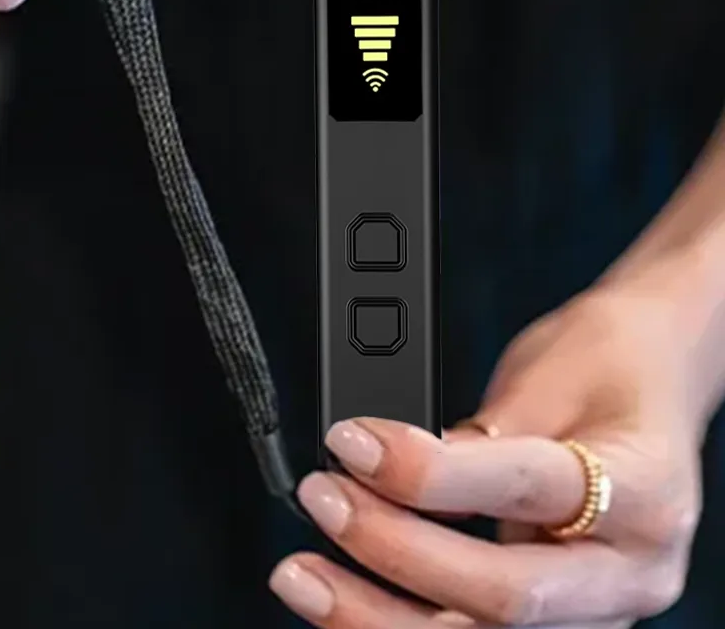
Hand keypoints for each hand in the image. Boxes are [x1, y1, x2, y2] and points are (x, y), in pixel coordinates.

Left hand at [270, 278, 704, 626]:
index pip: (523, 490)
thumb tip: (392, 469)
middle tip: (325, 500)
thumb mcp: (546, 373)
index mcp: (644, 487)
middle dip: (395, 551)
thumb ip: (478, 436)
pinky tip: (353, 599)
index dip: (428, 473)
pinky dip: (407, 619)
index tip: (355, 444)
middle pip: (504, 593)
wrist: (654, 374)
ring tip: (308, 578)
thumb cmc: (609, 360)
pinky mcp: (565, 612)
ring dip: (382, 614)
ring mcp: (603, 603)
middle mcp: (632, 566)